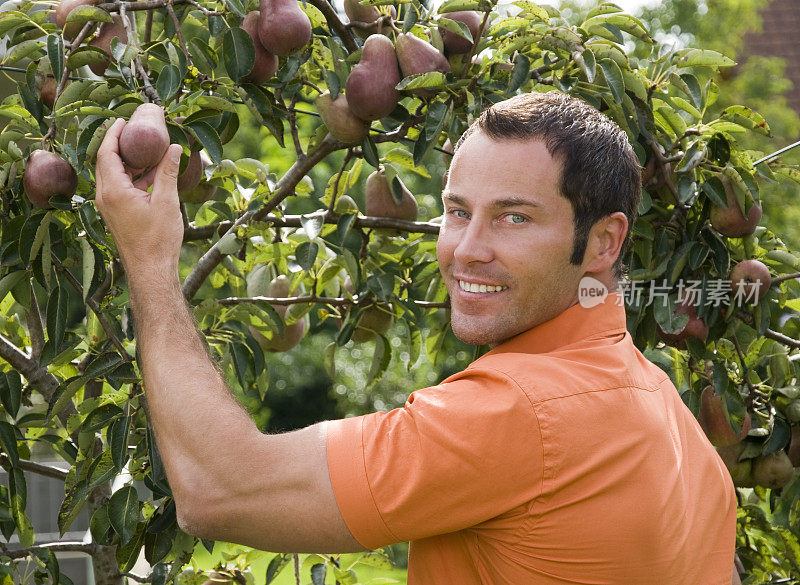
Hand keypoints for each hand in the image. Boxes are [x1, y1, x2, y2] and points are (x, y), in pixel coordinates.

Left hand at [95, 118, 183, 282]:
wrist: (150, 269)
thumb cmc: (157, 239)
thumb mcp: (166, 202)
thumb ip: (168, 172)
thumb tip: (174, 148)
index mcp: (114, 190)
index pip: (106, 152)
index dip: (114, 134)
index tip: (124, 120)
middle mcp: (106, 196)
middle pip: (106, 161)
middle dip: (120, 144)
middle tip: (136, 131)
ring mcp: (109, 206)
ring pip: (113, 174)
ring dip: (128, 161)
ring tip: (147, 150)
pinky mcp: (116, 214)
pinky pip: (119, 187)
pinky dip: (132, 177)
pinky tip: (151, 175)